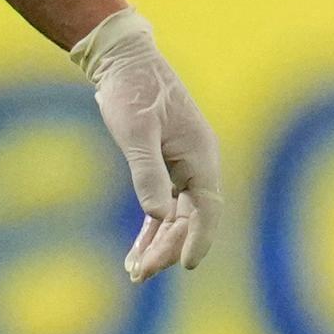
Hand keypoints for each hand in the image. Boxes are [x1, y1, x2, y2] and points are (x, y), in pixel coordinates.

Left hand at [72, 8, 221, 279]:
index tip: (185, 266)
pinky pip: (163, 205)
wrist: (124, 59)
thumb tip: (159, 215)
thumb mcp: (136, 131)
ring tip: (136, 272)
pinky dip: (151, 228)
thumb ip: (148, 173)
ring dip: (159, 243)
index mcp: (201, 154)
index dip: (199, 239)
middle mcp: (198, 163)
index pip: (208, 208)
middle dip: (168, 247)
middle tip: (140, 273)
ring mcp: (183, 166)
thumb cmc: (132, 89)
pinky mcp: (165, 166)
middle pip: (191, 218)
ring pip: (177, 216)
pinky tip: (136, 251)